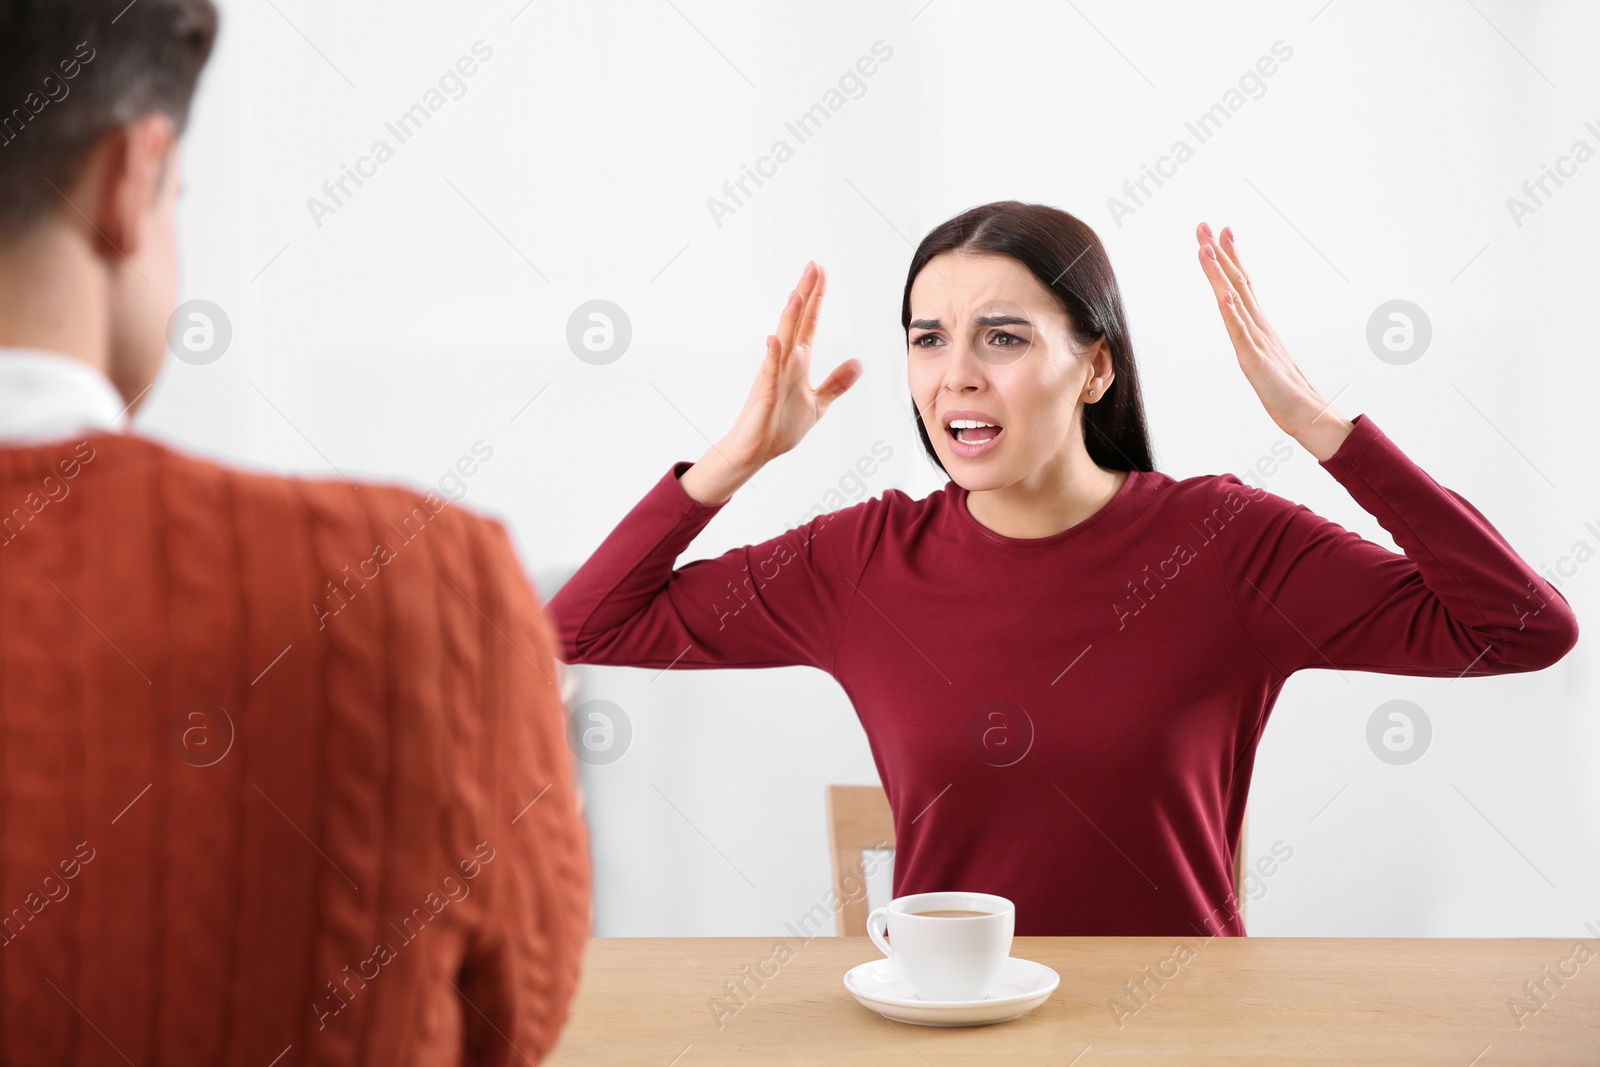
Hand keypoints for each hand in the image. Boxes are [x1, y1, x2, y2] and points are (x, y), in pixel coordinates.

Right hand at [721, 261, 862, 466]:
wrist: (757, 450)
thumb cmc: (780, 427)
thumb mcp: (819, 403)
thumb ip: (837, 383)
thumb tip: (858, 363)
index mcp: (798, 362)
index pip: (809, 323)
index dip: (816, 299)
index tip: (821, 273)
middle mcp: (785, 361)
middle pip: (797, 321)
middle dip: (806, 294)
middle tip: (813, 266)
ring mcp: (774, 374)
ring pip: (784, 339)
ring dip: (790, 317)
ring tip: (798, 292)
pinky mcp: (765, 392)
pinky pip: (770, 371)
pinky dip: (772, 354)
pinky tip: (775, 338)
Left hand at [1195, 222, 1351, 459]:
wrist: (1307, 413)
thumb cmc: (1285, 388)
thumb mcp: (1263, 355)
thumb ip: (1253, 337)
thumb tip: (1243, 320)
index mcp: (1259, 322)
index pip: (1242, 281)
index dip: (1230, 255)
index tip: (1220, 229)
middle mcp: (1259, 324)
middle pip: (1235, 281)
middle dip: (1218, 252)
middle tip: (1203, 224)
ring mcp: (1257, 340)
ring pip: (1234, 300)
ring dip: (1219, 273)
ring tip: (1206, 249)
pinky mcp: (1254, 360)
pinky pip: (1241, 333)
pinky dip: (1231, 313)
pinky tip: (1223, 295)